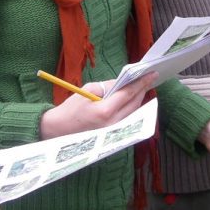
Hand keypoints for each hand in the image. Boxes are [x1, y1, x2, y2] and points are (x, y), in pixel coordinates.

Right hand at [39, 72, 157, 138]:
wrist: (58, 130)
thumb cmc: (70, 109)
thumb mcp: (87, 90)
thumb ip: (108, 86)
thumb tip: (123, 83)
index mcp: (105, 111)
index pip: (129, 93)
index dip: (141, 82)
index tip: (152, 74)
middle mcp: (113, 123)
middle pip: (135, 103)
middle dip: (143, 90)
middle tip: (150, 78)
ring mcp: (114, 131)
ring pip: (133, 112)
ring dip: (139, 99)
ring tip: (143, 87)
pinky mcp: (113, 135)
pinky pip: (127, 119)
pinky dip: (132, 108)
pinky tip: (133, 100)